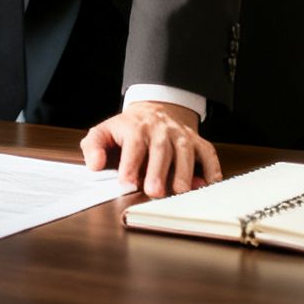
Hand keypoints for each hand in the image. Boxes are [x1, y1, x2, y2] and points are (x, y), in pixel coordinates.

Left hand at [80, 100, 222, 197]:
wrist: (153, 112)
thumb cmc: (126, 130)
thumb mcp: (103, 132)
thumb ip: (93, 147)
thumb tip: (95, 163)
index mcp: (136, 127)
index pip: (133, 144)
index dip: (130, 164)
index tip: (126, 183)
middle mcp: (161, 129)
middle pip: (161, 149)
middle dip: (158, 171)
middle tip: (154, 192)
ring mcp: (181, 135)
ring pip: (186, 151)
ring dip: (185, 173)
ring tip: (180, 191)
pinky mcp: (198, 142)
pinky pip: (208, 155)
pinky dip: (210, 170)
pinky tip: (207, 185)